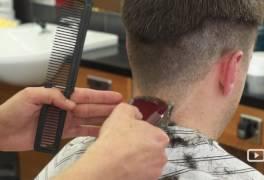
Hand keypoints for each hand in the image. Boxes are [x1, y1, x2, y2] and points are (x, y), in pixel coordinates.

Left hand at [0, 87, 121, 150]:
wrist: (2, 130)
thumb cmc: (11, 110)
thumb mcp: (29, 95)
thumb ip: (51, 95)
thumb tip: (69, 102)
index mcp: (59, 96)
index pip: (84, 95)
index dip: (101, 96)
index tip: (115, 96)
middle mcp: (64, 107)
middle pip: (91, 107)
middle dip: (108, 107)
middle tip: (124, 108)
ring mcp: (64, 120)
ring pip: (89, 119)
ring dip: (104, 118)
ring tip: (118, 119)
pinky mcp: (61, 132)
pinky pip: (81, 132)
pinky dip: (92, 131)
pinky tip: (103, 132)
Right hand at [58, 103, 168, 179]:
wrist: (107, 165)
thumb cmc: (116, 139)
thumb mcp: (121, 112)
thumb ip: (132, 110)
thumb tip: (136, 114)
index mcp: (160, 137)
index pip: (154, 133)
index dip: (141, 133)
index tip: (131, 135)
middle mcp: (162, 155)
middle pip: (152, 149)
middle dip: (141, 147)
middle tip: (126, 146)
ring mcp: (155, 170)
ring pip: (148, 163)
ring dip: (138, 160)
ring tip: (123, 158)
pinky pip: (142, 174)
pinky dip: (135, 171)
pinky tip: (124, 167)